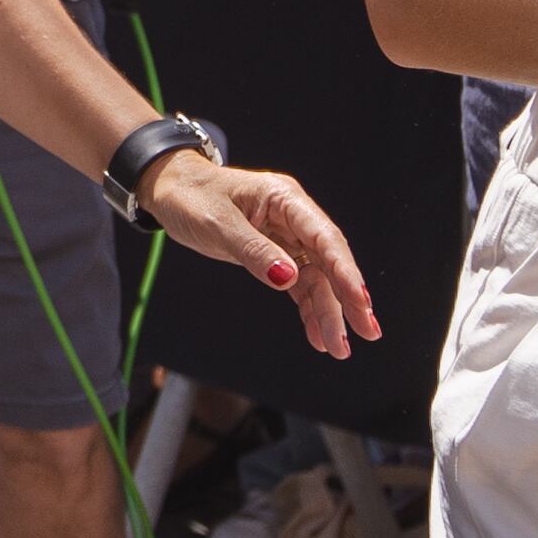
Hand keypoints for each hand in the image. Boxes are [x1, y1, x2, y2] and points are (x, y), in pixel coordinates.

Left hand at [136, 152, 379, 358]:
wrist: (169, 189)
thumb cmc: (190, 197)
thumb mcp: (216, 223)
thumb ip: (253, 250)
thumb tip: (289, 278)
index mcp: (284, 199)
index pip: (324, 238)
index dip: (345, 271)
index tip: (360, 302)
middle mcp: (293, 218)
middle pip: (329, 262)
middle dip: (347, 298)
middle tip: (368, 332)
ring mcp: (287, 237)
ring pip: (316, 278)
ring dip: (328, 312)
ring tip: (338, 348)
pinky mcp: (276, 254)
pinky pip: (299, 285)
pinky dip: (307, 309)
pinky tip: (317, 335)